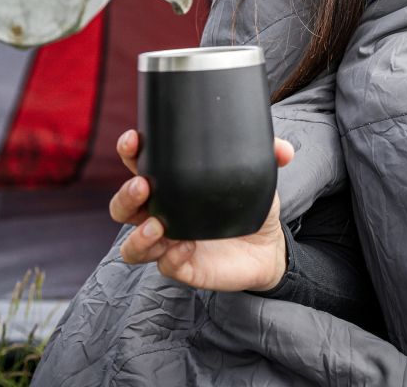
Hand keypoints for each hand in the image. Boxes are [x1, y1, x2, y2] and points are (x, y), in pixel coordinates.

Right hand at [110, 129, 295, 292]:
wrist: (268, 248)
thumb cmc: (249, 206)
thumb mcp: (257, 177)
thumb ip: (267, 156)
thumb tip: (284, 150)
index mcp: (171, 186)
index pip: (137, 166)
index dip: (129, 152)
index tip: (134, 139)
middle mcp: (161, 215)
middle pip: (122, 208)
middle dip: (125, 196)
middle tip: (143, 186)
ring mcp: (169, 243)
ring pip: (131, 247)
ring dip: (138, 236)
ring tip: (157, 226)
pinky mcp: (183, 268)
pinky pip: (165, 266)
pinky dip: (171, 257)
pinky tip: (186, 247)